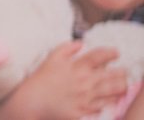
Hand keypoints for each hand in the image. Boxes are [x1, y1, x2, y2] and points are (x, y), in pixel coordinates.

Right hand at [3, 42, 126, 119]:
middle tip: (120, 72)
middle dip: (120, 72)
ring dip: (119, 87)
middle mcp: (84, 81)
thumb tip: (80, 43)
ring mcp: (86, 97)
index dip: (111, 53)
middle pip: (112, 75)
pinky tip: (108, 99)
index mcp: (76, 66)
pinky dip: (109, 102)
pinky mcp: (85, 110)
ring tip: (119, 85)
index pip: (99, 56)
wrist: (33, 100)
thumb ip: (66, 48)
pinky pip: (104, 107)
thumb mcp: (51, 58)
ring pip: (113, 92)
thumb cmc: (41, 79)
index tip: (115, 53)